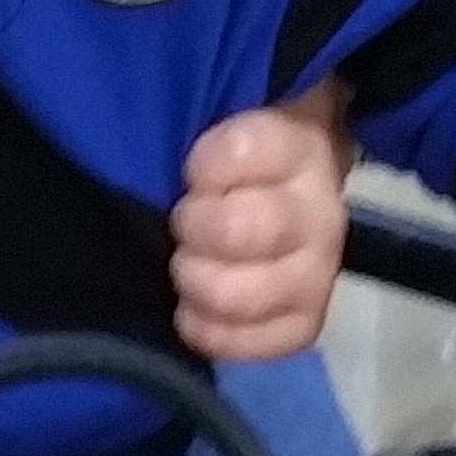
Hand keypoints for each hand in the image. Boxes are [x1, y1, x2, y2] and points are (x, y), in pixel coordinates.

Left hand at [171, 95, 348, 361]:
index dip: (201, 166)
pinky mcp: (307, 322)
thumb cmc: (241, 152)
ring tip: (184, 267)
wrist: (295, 187)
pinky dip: (213, 333)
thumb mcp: (224, 112)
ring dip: (197, 284)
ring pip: (245, 295)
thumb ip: (194, 114)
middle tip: (180, 223)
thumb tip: (136, 124)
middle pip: (244, 230)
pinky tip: (193, 311)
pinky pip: (259, 344)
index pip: (241, 151)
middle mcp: (319, 212)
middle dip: (194, 228)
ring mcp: (319, 273)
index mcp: (297, 146)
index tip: (188, 171)